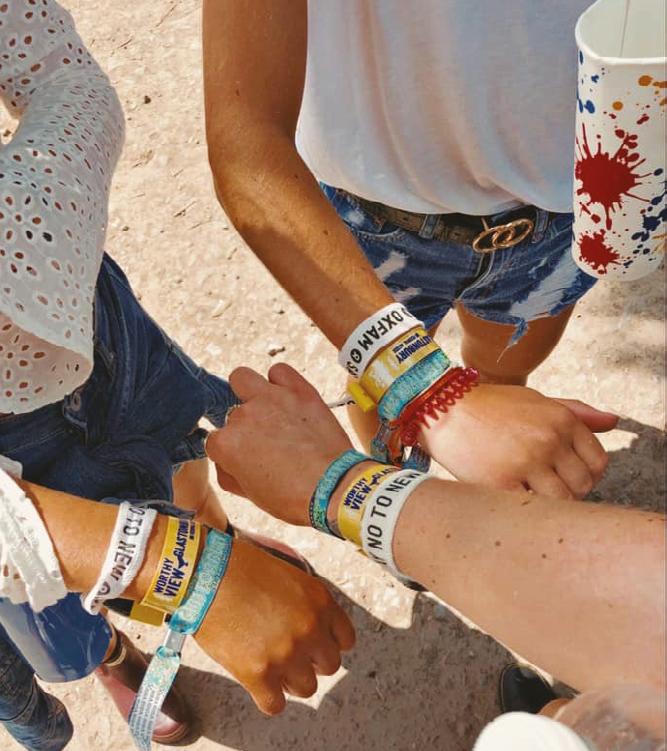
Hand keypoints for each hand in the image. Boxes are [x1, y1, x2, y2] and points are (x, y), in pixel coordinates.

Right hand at [194, 537, 354, 714]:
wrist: (205, 573)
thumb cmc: (240, 567)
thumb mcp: (288, 575)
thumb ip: (306, 603)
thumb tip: (311, 629)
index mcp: (320, 601)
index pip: (345, 640)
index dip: (328, 643)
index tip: (315, 645)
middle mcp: (310, 628)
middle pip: (329, 666)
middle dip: (311, 662)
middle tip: (289, 654)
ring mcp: (286, 653)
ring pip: (306, 688)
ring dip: (290, 680)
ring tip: (271, 666)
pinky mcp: (258, 673)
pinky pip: (275, 705)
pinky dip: (267, 697)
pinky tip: (258, 683)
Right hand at [207, 364, 350, 524]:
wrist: (334, 488)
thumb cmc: (293, 497)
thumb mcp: (250, 495)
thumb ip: (229, 473)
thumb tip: (226, 462)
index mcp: (227, 443)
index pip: (216, 441)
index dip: (232, 452)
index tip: (249, 460)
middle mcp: (243, 415)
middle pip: (234, 414)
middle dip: (246, 427)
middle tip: (266, 441)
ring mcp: (271, 399)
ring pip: (243, 379)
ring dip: (249, 392)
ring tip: (267, 410)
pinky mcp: (298, 390)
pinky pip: (279, 371)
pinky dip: (280, 380)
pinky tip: (287, 397)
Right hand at [419, 384, 617, 497]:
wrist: (441, 410)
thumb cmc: (490, 406)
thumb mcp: (535, 400)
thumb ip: (576, 412)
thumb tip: (613, 422)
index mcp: (561, 419)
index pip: (598, 462)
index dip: (587, 475)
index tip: (567, 476)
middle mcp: (548, 439)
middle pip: (583, 485)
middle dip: (569, 490)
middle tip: (545, 486)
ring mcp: (525, 461)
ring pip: (562, 501)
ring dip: (549, 502)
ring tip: (529, 492)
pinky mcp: (501, 482)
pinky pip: (531, 509)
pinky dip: (526, 508)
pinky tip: (511, 496)